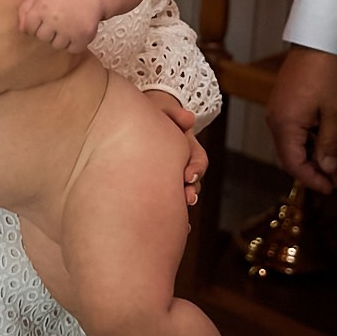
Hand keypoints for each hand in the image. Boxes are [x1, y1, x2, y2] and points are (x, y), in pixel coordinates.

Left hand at [18, 0, 102, 51]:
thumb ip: (26, 10)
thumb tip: (22, 30)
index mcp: (41, 8)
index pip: (29, 28)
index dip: (36, 24)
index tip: (44, 18)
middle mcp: (54, 19)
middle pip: (42, 38)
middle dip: (48, 31)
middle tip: (58, 20)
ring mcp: (69, 28)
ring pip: (57, 45)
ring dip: (61, 38)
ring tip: (67, 25)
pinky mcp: (83, 35)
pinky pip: (73, 49)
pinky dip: (74, 43)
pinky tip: (75, 31)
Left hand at [144, 90, 206, 207]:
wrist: (138, 120)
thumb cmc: (153, 114)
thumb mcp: (163, 109)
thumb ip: (175, 113)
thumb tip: (188, 119)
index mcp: (188, 148)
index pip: (198, 160)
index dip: (196, 168)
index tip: (189, 175)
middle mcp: (184, 165)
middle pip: (194, 183)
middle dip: (192, 192)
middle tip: (188, 198)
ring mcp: (172, 177)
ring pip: (182, 195)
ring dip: (181, 205)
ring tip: (179, 214)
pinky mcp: (159, 186)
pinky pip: (167, 203)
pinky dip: (170, 216)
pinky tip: (167, 227)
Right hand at [264, 46, 336, 192]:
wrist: (315, 42)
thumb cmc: (325, 73)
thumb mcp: (335, 112)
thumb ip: (330, 143)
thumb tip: (328, 169)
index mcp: (286, 125)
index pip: (294, 164)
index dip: (312, 179)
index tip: (331, 188)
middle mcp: (275, 121)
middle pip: (290, 158)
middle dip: (313, 171)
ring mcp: (277, 113)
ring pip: (291, 146)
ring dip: (311, 157)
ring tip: (336, 163)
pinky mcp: (282, 106)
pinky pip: (291, 132)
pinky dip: (307, 142)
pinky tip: (326, 143)